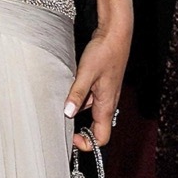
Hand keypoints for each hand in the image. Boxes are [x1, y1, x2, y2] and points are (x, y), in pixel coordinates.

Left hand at [63, 22, 130, 149]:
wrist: (116, 34)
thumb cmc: (105, 52)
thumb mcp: (86, 73)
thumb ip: (77, 93)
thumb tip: (67, 113)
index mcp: (106, 105)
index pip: (102, 138)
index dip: (87, 143)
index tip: (72, 136)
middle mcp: (108, 103)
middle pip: (97, 129)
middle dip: (81, 132)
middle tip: (63, 124)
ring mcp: (105, 94)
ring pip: (93, 113)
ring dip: (79, 114)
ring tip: (62, 105)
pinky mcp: (102, 84)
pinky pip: (91, 100)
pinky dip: (80, 100)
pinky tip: (69, 89)